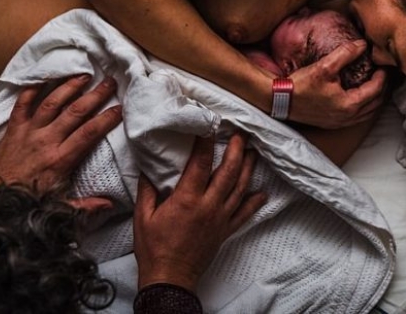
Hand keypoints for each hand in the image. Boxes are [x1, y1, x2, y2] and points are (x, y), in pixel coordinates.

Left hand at [0, 75, 121, 208]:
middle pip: (75, 112)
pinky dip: (31, 89)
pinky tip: (43, 77)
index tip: (120, 108)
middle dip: (95, 95)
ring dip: (69, 87)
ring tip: (84, 75)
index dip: (106, 119)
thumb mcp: (58, 208)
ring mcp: (28, 132)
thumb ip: (85, 205)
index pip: (89, 133)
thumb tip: (110, 205)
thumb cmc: (26, 203)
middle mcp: (45, 141)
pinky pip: (22, 104)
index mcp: (60, 160)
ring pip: (51, 103)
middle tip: (109, 82)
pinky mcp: (13, 129)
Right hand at [134, 133, 266, 291]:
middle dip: (236, 151)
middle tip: (240, 135)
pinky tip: (262, 194)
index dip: (205, 143)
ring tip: (252, 153)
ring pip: (239, 189)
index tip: (209, 127)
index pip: (200, 164)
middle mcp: (208, 206)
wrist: (169, 278)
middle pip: (227, 173)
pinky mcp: (225, 231)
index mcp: (187, 200)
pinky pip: (244, 215)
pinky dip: (254, 203)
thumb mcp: (144, 216)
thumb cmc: (153, 248)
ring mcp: (220, 219)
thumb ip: (148, 189)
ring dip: (247, 170)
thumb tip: (148, 168)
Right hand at [288, 40, 385, 128]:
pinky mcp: (333, 124)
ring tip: (375, 84)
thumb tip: (362, 44)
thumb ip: (345, 53)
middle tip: (383, 74)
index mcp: (349, 104)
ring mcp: (341, 123)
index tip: (384, 66)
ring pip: (368, 113)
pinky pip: (358, 117)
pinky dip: (365, 106)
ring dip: (375, 99)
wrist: (280, 101)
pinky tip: (360, 97)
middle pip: (376, 104)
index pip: (376, 90)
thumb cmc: (300, 85)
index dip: (383, 76)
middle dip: (383, 88)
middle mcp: (348, 117)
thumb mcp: (324, 66)